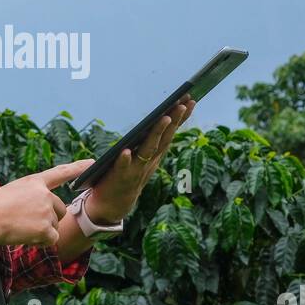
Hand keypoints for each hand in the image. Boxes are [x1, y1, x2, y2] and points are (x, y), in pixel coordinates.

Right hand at [0, 159, 95, 247]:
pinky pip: (51, 239)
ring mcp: (46, 210)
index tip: (93, 162)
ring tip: (21, 227)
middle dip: (49, 219)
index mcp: (34, 182)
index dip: (77, 168)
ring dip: (41, 231)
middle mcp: (44, 194)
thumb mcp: (13, 193)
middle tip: (26, 222)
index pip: (60, 173)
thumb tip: (46, 216)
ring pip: (54, 226)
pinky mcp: (46, 227)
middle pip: (60, 209)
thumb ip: (32, 198)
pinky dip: (41, 242)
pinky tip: (26, 236)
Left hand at [86, 96, 195, 222]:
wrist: (113, 206)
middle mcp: (149, 161)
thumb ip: (147, 140)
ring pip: (148, 149)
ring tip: (163, 117)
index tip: (190, 98)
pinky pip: (122, 168)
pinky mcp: (119, 178)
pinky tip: (126, 151)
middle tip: (183, 102)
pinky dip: (125, 160)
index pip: (170, 132)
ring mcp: (136, 170)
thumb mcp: (141, 157)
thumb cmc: (126, 177)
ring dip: (157, 133)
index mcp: (154, 154)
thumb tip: (151, 119)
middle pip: (164, 137)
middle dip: (175, 119)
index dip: (181, 116)